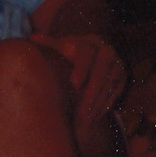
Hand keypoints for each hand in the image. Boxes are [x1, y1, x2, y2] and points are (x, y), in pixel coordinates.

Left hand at [31, 31, 126, 155]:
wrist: (92, 53)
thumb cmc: (70, 50)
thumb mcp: (60, 45)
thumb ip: (48, 42)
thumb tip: (33, 38)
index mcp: (91, 42)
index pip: (87, 56)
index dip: (81, 69)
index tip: (74, 84)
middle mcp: (107, 52)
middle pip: (100, 74)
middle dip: (90, 94)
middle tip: (80, 112)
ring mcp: (117, 65)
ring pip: (108, 87)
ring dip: (97, 103)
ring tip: (84, 119)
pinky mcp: (122, 78)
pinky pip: (115, 93)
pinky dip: (105, 105)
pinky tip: (94, 116)